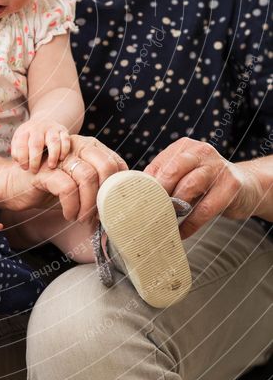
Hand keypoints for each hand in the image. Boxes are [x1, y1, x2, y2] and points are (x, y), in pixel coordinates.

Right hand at [3, 134, 127, 223]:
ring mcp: (59, 158)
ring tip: (83, 219)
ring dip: (89, 205)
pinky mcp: (44, 171)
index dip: (119, 187)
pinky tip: (68, 214)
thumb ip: (96, 184)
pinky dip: (71, 206)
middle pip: (106, 166)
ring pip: (88, 177)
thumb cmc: (48, 186)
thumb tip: (120, 205)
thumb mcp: (76, 182)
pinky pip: (67, 188)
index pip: (116, 162)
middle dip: (107, 196)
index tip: (114, 206)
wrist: (12, 184)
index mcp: (87, 147)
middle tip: (100, 216)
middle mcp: (76, 147)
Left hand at [11, 119, 70, 172]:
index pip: (21, 144)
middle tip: (35, 171)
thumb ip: (16, 152)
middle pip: (36, 144)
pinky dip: (64, 149)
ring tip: (51, 166)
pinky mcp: (63, 130)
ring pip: (53, 141)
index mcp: (24, 131)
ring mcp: (51, 128)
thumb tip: (19, 161)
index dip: (22, 158)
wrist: (43, 123)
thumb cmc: (29, 139)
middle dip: (35, 159)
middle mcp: (38, 128)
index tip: (25, 168)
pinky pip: (65, 139)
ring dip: (53, 155)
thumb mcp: (19, 142)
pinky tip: (61, 158)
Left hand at [143, 137, 261, 237]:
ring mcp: (218, 166)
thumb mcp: (185, 175)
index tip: (137, 204)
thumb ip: (164, 180)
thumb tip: (133, 194)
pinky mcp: (231, 185)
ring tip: (165, 222)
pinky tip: (182, 233)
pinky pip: (207, 207)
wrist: (246, 186)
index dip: (147, 186)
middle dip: (160, 193)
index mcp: (185, 147)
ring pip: (190, 186)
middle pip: (173, 170)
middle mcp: (201, 151)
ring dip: (176, 207)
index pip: (159, 164)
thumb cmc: (206, 184)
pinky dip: (191, 223)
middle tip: (151, 212)